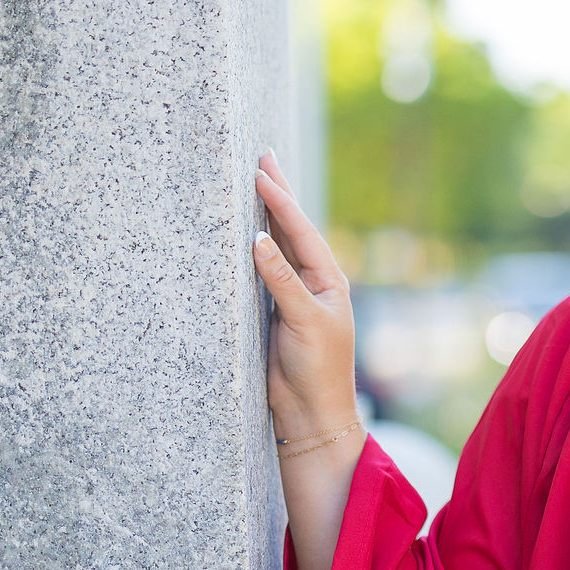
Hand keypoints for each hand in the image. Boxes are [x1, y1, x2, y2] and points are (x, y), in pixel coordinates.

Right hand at [249, 150, 358, 436]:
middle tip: (262, 157)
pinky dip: (250, 247)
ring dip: (263, 215)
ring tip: (253, 181)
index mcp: (328, 280)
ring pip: (274, 246)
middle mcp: (311, 282)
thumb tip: (258, 239)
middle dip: (276, 195)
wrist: (310, 412)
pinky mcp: (271, 311)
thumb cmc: (318, 369)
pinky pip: (259, 271)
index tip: (261, 171)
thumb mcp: (303, 321)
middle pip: (290, 229)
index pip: (301, 231)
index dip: (281, 201)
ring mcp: (291, 295)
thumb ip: (281, 281)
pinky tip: (241, 229)